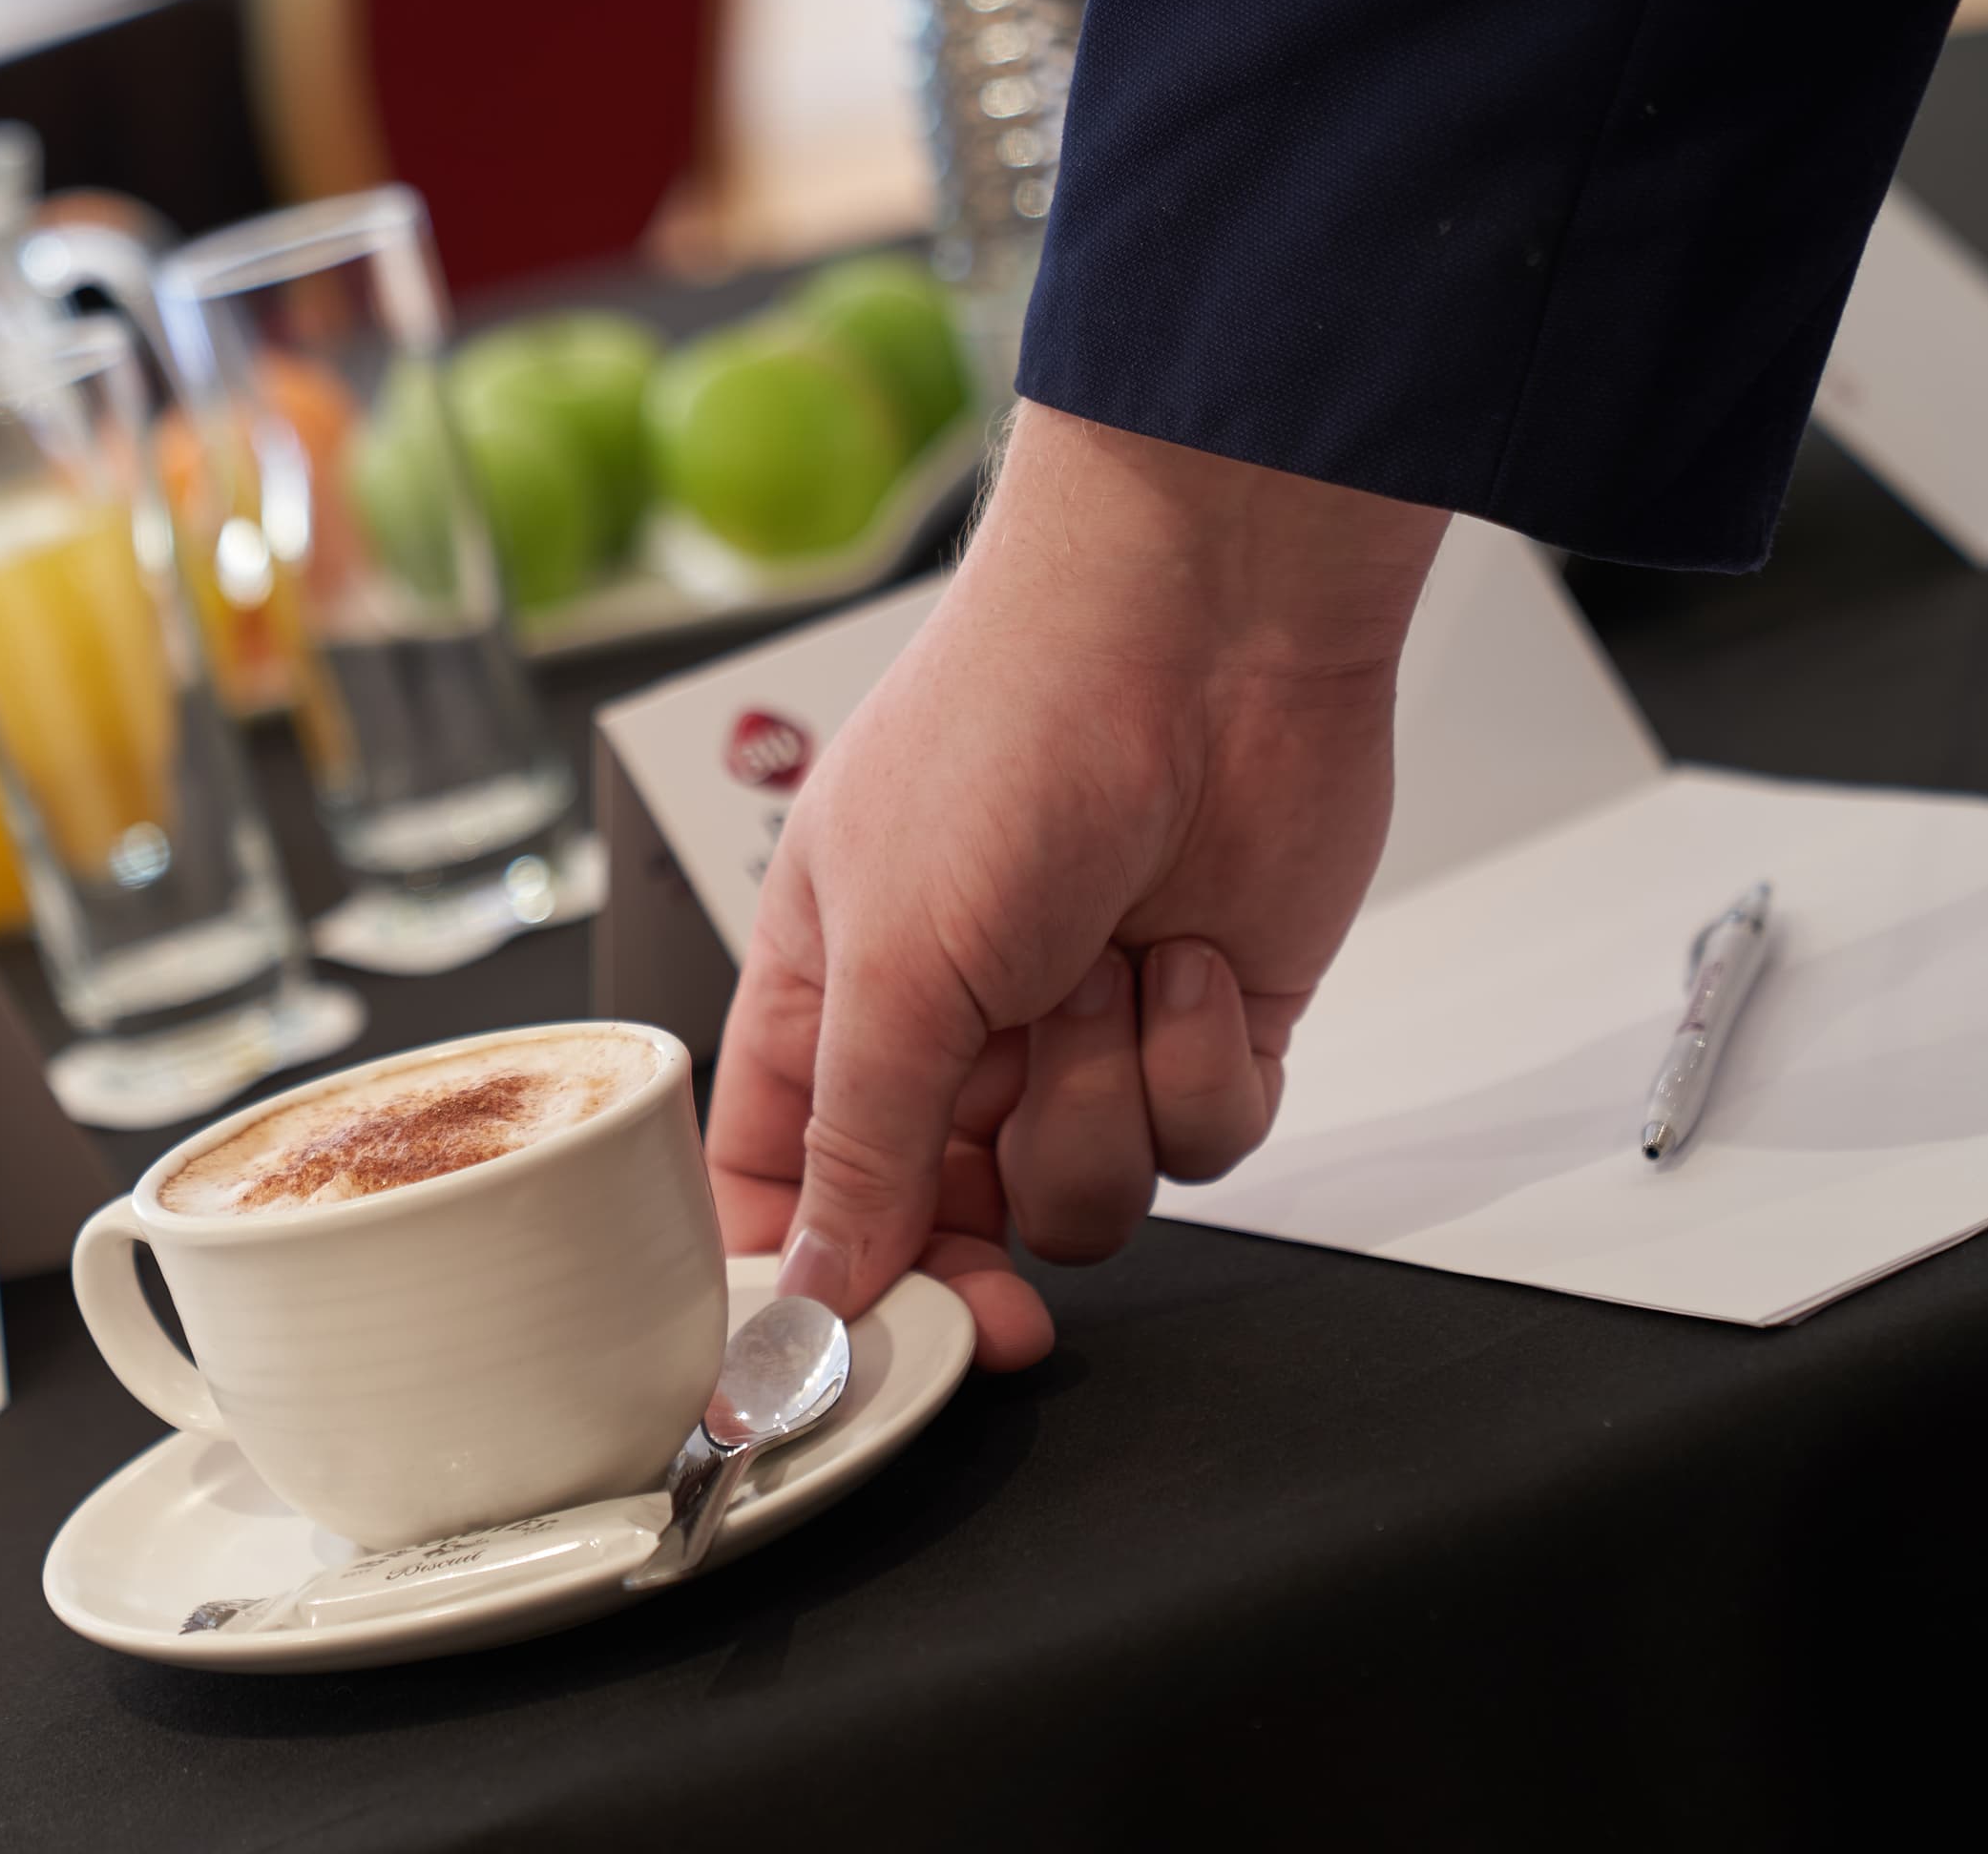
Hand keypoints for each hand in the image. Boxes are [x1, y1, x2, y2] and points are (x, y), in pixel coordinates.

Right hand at [706, 403, 1445, 1369]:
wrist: (1206, 625)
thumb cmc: (1008, 734)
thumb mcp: (892, 962)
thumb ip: (856, 1147)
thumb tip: (811, 1296)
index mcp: (830, 993)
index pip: (782, 1181)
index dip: (805, 1279)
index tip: (838, 1362)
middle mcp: (953, 1024)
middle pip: (942, 1220)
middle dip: (979, 1251)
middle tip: (999, 1300)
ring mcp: (1083, 1029)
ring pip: (1087, 1198)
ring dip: (1099, 1107)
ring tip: (1096, 978)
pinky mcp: (1205, 1026)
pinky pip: (1206, 1144)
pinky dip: (1198, 1065)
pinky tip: (1180, 961)